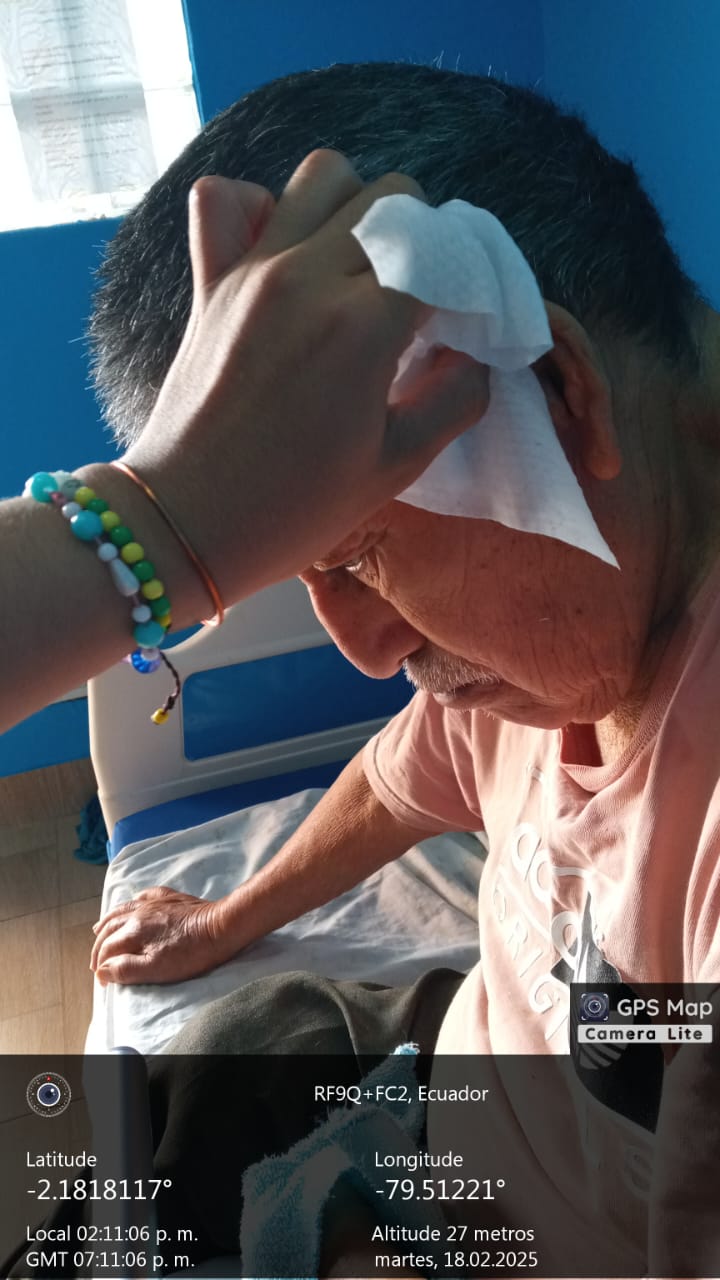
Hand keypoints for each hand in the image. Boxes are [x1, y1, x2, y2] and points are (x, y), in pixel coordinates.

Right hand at [89, 886, 232, 984]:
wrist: (221, 927)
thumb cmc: (191, 953)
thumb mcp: (157, 969)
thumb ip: (126, 969)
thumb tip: (102, 970)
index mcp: (134, 931)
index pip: (107, 948)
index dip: (101, 966)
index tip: (103, 981)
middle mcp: (139, 913)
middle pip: (109, 928)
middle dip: (99, 946)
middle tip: (96, 962)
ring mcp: (154, 902)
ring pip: (122, 909)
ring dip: (107, 922)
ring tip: (98, 930)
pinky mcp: (170, 898)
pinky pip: (145, 895)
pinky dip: (133, 901)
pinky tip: (133, 903)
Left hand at [125, 150, 488, 606]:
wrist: (187, 524)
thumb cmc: (295, 508)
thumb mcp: (397, 467)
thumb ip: (454, 399)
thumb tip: (476, 356)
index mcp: (363, 326)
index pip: (441, 255)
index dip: (465, 283)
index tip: (463, 321)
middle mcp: (308, 277)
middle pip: (392, 199)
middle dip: (422, 239)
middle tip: (415, 297)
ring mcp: (252, 270)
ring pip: (321, 174)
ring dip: (354, 206)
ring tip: (356, 264)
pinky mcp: (208, 280)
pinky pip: (223, 198)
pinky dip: (256, 207)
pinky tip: (279, 250)